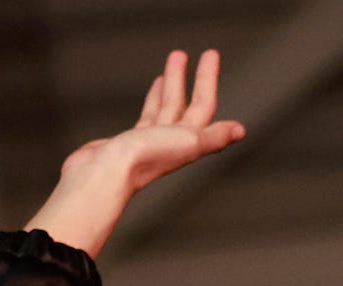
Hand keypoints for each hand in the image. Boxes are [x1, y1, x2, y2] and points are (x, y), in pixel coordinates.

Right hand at [24, 49, 244, 256]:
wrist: (103, 176)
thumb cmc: (142, 161)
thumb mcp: (186, 143)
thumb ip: (212, 137)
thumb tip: (239, 131)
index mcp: (186, 143)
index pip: (203, 107)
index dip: (208, 82)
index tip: (210, 55)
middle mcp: (170, 144)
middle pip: (186, 106)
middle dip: (190, 79)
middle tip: (190, 53)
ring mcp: (149, 143)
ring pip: (166, 109)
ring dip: (171, 86)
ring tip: (172, 63)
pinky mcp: (129, 142)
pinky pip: (148, 115)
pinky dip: (154, 100)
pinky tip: (155, 89)